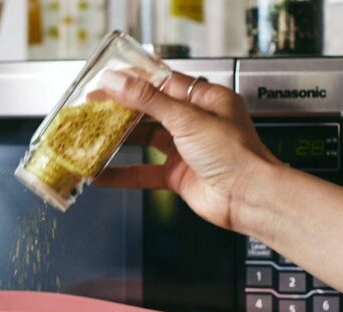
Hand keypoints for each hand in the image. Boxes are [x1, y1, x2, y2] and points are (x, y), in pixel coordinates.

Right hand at [95, 70, 279, 233]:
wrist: (248, 197)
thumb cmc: (236, 154)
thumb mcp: (188, 118)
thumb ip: (149, 101)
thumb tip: (120, 83)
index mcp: (205, 99)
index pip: (162, 83)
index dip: (133, 82)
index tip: (108, 81)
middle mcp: (195, 122)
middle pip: (149, 111)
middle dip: (120, 110)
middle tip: (94, 108)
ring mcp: (185, 150)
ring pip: (144, 140)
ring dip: (119, 140)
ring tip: (94, 136)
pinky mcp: (177, 175)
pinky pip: (144, 171)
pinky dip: (123, 173)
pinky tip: (103, 173)